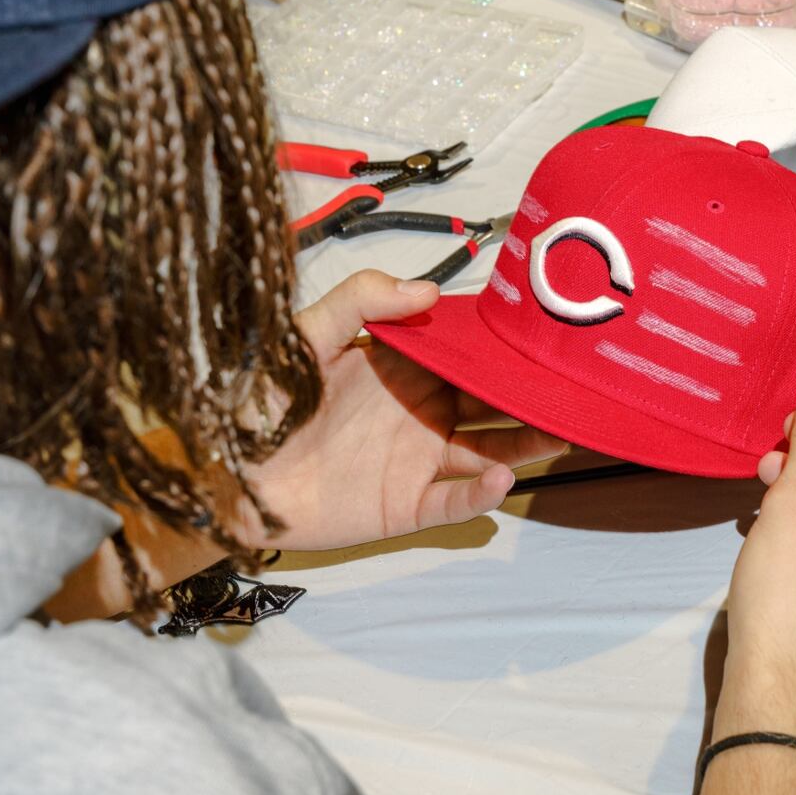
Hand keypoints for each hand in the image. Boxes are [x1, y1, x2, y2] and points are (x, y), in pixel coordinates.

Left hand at [237, 270, 567, 550]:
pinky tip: (502, 477)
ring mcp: (417, 460)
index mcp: (403, 368)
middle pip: (492, 403)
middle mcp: (421, 412)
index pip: (466, 353)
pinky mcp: (405, 505)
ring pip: (489, 450)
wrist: (224, 472)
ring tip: (561, 428)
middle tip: (571, 382)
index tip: (539, 329)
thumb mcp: (306, 334)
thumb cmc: (260, 400)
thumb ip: (361, 301)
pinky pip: (454, 501)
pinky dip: (482, 494)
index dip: (501, 343)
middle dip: (530, 393)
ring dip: (526, 443)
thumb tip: (429, 289)